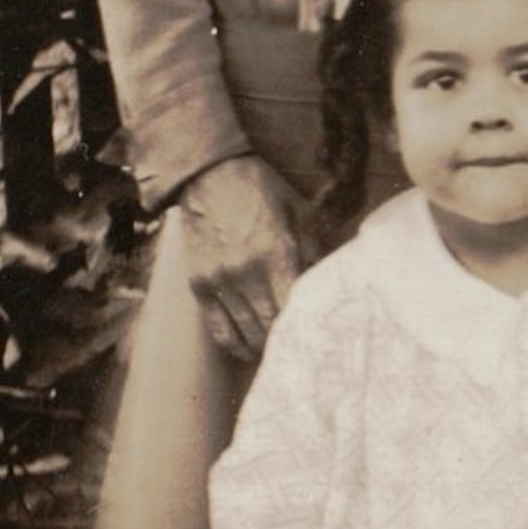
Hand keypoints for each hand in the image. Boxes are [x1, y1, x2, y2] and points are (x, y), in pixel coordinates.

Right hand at [178, 157, 305, 363]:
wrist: (209, 174)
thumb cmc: (261, 190)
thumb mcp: (298, 211)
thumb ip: (313, 249)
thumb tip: (328, 283)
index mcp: (278, 252)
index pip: (297, 306)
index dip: (308, 326)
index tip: (320, 337)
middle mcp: (248, 271)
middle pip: (272, 326)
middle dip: (287, 341)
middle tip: (302, 350)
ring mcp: (220, 280)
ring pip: (246, 332)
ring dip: (263, 348)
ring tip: (278, 355)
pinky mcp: (199, 284)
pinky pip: (218, 328)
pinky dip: (234, 344)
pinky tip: (247, 351)